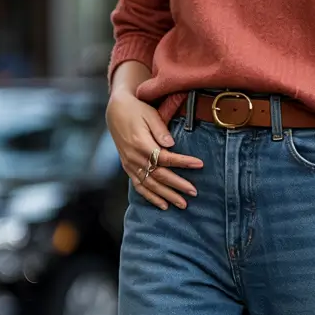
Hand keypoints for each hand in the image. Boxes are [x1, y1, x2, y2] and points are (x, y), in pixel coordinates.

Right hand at [106, 90, 202, 210]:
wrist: (115, 111)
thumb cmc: (136, 109)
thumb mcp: (149, 114)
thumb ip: (160, 129)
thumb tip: (171, 144)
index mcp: (141, 143)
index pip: (165, 157)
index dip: (183, 162)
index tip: (199, 164)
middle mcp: (134, 157)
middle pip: (159, 175)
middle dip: (178, 185)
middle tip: (194, 192)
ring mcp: (130, 164)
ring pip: (150, 185)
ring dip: (167, 196)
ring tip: (183, 204)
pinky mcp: (128, 167)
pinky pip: (139, 186)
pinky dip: (151, 197)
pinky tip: (163, 205)